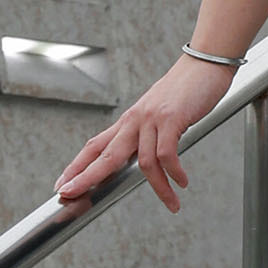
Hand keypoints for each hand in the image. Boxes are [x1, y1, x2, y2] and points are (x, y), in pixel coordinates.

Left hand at [54, 54, 235, 213]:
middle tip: (72, 195)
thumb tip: (144, 159)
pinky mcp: (171, 118)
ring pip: (143, 162)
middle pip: (106, 155)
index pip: (95, 145)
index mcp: (129, 120)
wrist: (204, 64)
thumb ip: (147, 134)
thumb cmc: (185, 89)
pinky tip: (182, 181)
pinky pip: (166, 154)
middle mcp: (135, 120)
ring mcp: (151, 119)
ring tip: (172, 203)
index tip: (63, 184)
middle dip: (87, 177)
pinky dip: (174, 172)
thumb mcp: (157, 112)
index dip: (76, 166)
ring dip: (158, 188)